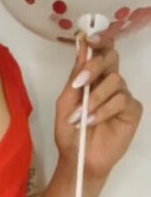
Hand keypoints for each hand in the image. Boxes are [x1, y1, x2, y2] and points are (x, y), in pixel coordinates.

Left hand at [55, 30, 143, 180]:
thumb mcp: (64, 104)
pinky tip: (92, 121)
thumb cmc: (70, 132)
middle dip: (95, 65)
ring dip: (95, 97)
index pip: (102, 50)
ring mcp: (122, 95)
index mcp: (93, 76)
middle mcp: (109, 82)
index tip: (90, 37)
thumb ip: (74, 77)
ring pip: (115, 80)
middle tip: (80, 82)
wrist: (79, 158)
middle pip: (112, 58)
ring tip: (82, 115)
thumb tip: (82, 48)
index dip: (100, 40)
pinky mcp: (132, 110)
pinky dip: (104, 110)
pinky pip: (122, 100)